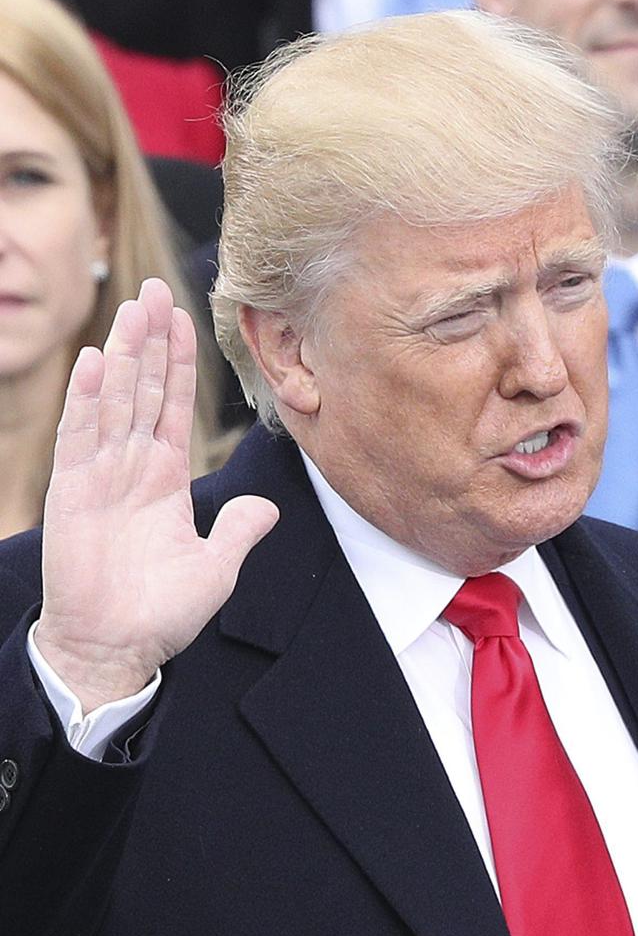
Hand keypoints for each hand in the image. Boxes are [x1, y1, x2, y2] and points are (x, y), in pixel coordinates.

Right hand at [37, 279, 276, 710]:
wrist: (115, 647)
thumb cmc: (161, 612)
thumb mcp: (215, 568)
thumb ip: (239, 531)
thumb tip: (268, 507)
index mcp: (166, 479)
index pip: (174, 407)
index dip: (178, 364)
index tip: (183, 319)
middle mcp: (132, 468)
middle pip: (143, 390)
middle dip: (150, 341)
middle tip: (155, 288)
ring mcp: (100, 475)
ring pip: (114, 401)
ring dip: (122, 355)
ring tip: (132, 308)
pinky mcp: (73, 493)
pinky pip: (80, 437)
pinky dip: (87, 401)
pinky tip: (94, 363)